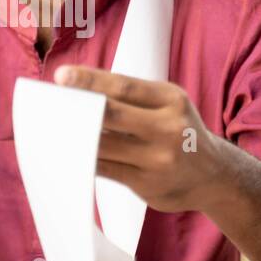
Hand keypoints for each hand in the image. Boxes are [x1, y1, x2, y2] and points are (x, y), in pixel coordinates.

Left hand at [54, 64, 224, 213]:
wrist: (212, 175)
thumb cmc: (179, 132)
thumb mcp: (168, 105)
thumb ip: (133, 99)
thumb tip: (80, 93)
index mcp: (171, 100)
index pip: (124, 87)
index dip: (90, 80)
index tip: (61, 77)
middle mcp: (168, 128)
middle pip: (112, 115)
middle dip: (77, 108)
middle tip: (47, 103)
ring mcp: (158, 158)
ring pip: (104, 145)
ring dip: (75, 137)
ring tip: (50, 128)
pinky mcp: (146, 183)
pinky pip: (106, 169)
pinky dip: (84, 160)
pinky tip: (68, 152)